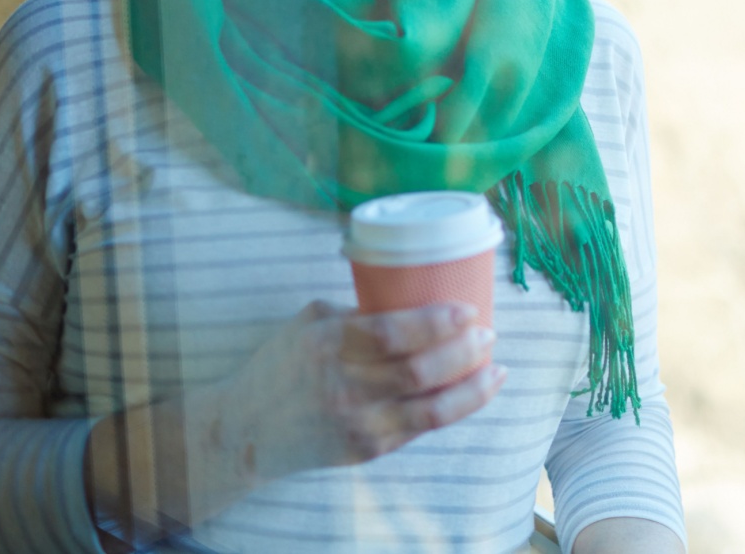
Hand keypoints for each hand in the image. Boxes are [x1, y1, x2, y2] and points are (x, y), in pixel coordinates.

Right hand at [220, 299, 506, 484]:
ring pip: (430, 409)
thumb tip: (418, 295)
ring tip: (496, 367)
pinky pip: (421, 429)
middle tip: (489, 332)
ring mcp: (356, 423)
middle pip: (419, 371)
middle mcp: (342, 386)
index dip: (437, 322)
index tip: (468, 310)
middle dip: (465, 351)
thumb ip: (358, 312)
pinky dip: (454, 410)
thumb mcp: (311, 322)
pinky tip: (475, 393)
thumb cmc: (285, 363)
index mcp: (326, 344)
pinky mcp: (366, 450)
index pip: (391, 333)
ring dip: (472, 387)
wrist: (247, 428)